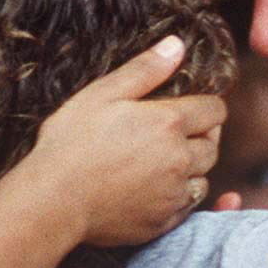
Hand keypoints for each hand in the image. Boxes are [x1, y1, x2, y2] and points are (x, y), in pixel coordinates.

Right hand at [35, 39, 226, 246]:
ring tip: (167, 162)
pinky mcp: (163, 222)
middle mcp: (180, 159)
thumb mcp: (102, 94)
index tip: (194, 108)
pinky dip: (179, 197)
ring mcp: (173, 194)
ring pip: (203, 179)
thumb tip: (177, 45)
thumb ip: (145, 69)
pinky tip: (157, 189)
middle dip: (203, 137)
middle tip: (180, 134)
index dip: (207, 106)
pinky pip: (187, 208)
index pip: (214, 110)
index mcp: (169, 123)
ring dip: (194, 169)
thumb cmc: (71, 142)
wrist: (53, 200)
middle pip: (213, 146)